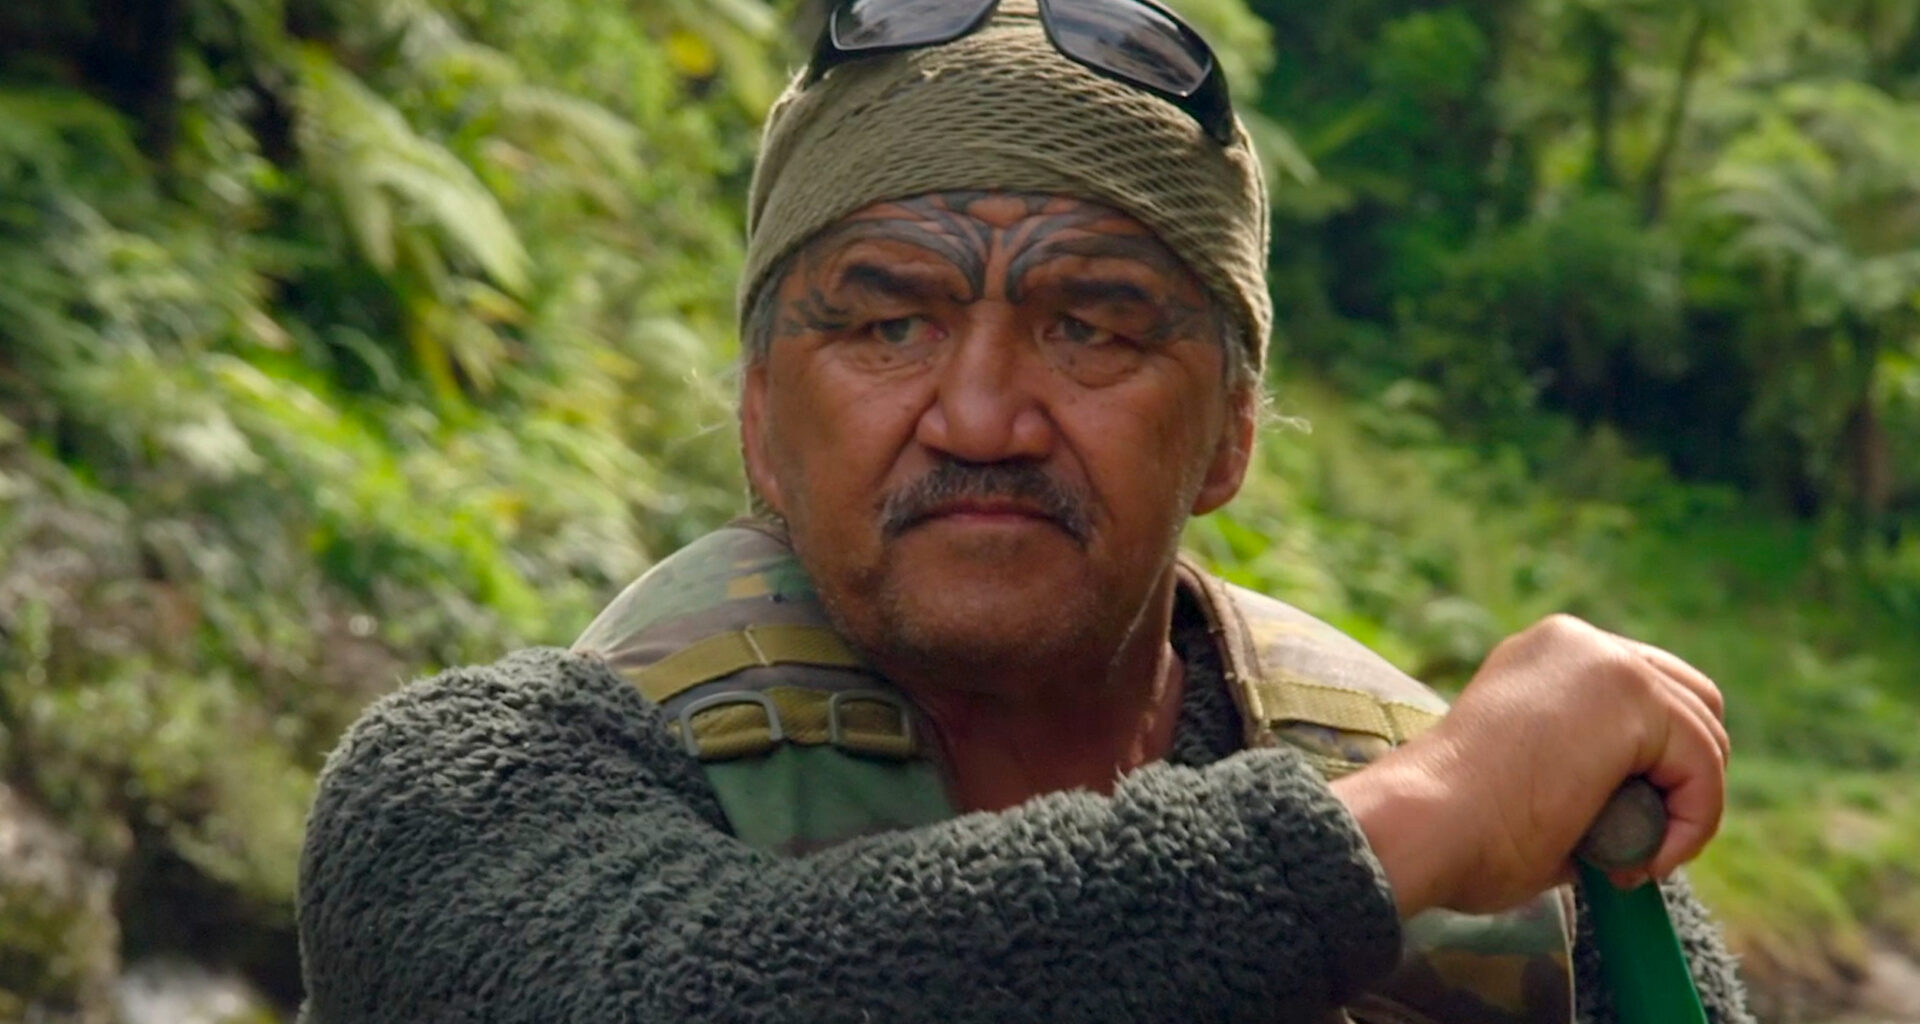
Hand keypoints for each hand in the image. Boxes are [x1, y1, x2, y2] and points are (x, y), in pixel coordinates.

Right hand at [1331, 614, 1730, 916]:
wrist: (1424, 823)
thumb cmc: (1457, 827)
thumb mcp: (1529, 773)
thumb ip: (1588, 771)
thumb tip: (1644, 813)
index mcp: (1544, 655)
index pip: (1646, 693)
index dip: (1656, 765)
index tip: (1623, 826)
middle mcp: (1576, 642)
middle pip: (1692, 699)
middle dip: (1684, 776)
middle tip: (1641, 841)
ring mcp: (1605, 660)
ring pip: (1705, 737)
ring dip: (1683, 809)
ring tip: (1628, 858)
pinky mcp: (1633, 695)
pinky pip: (1704, 768)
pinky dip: (1689, 825)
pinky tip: (1638, 859)